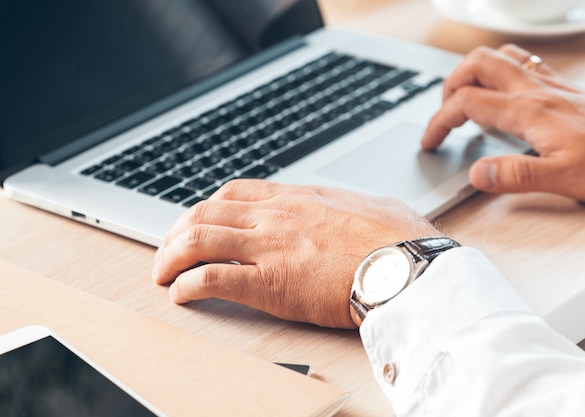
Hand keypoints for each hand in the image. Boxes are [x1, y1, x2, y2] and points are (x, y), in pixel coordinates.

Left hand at [152, 180, 440, 327]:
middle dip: (177, 231)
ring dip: (171, 256)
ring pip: (198, 240)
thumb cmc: (399, 239)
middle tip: (169, 250)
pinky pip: (211, 279)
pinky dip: (187, 286)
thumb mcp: (372, 206)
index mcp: (298, 198)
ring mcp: (269, 248)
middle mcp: (275, 217)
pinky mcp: (269, 283)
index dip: (208, 207)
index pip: (235, 192)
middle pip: (205, 212)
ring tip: (162, 273)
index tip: (201, 222)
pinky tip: (180, 295)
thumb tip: (353, 208)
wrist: (407, 266)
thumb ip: (350, 205)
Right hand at [422, 44, 584, 204]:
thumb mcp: (565, 179)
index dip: (439, 120)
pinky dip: (502, 74)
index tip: (429, 141)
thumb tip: (476, 172)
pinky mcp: (568, 91)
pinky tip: (507, 99)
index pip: (467, 103)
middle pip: (479, 64)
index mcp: (530, 111)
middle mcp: (539, 91)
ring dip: (475, 72)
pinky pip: (525, 67)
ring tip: (466, 99)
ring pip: (502, 58)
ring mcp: (555, 86)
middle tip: (444, 113)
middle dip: (451, 84)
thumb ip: (515, 175)